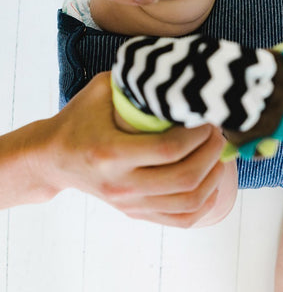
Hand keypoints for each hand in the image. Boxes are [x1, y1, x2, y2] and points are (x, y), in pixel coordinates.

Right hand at [41, 73, 230, 226]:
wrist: (54, 159)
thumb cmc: (80, 119)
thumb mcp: (101, 90)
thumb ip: (135, 79)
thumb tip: (179, 72)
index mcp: (110, 152)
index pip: (169, 149)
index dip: (198, 134)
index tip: (208, 118)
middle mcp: (121, 184)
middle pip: (184, 178)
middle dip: (212, 153)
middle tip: (219, 134)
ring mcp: (130, 204)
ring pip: (189, 201)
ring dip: (214, 177)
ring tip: (220, 155)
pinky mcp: (136, 213)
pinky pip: (182, 219)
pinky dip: (205, 203)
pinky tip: (212, 182)